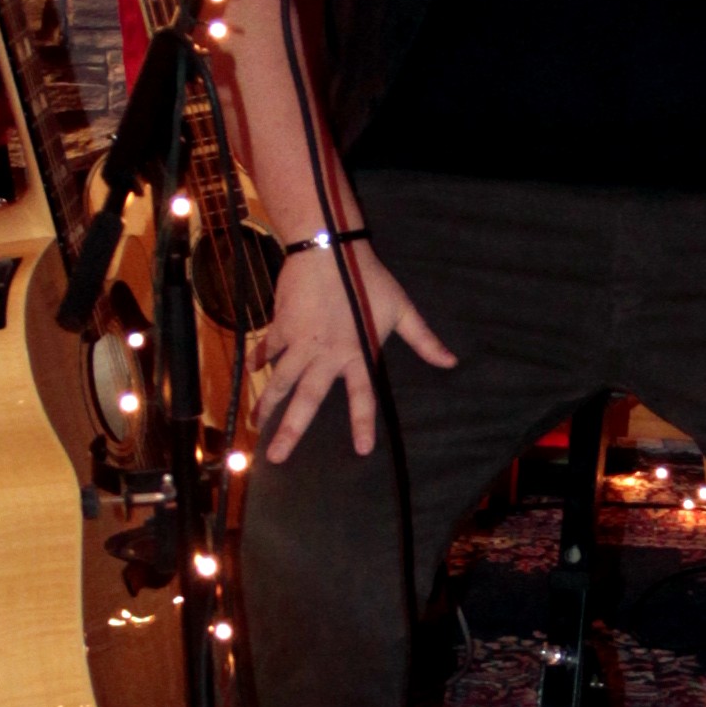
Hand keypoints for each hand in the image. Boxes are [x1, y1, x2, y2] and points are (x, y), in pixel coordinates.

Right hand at [253, 239, 454, 462]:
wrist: (328, 248)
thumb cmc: (368, 277)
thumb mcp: (401, 308)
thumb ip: (423, 339)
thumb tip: (451, 362)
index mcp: (357, 353)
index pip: (363, 397)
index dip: (363, 424)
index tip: (361, 451)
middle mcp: (326, 355)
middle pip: (306, 400)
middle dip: (291, 431)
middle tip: (278, 458)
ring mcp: (300, 342)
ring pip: (280, 381)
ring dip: (267, 404)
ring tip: (255, 425)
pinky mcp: (281, 325)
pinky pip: (269, 349)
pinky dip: (260, 360)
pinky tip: (254, 372)